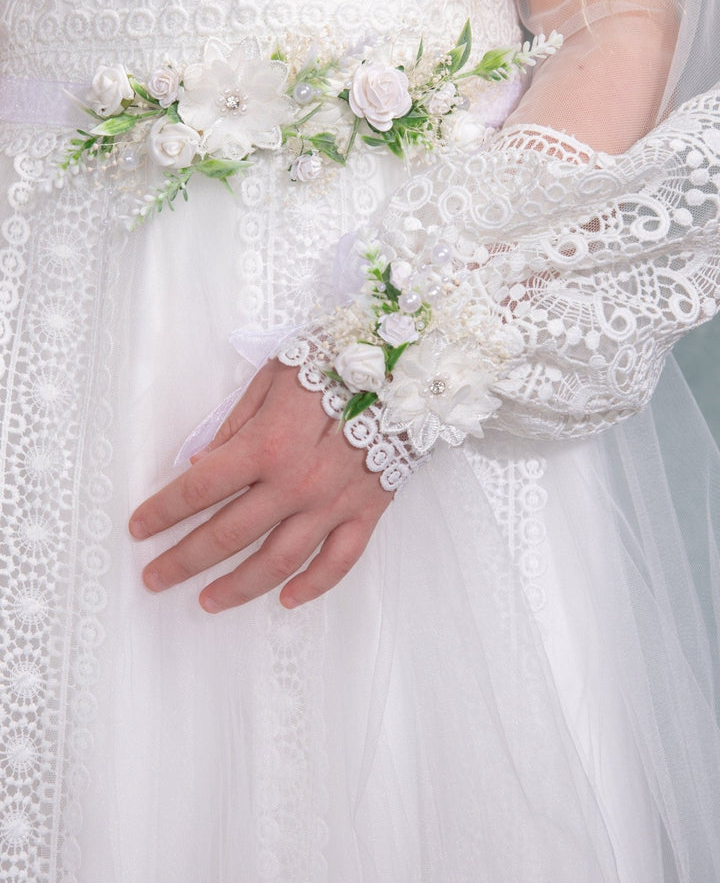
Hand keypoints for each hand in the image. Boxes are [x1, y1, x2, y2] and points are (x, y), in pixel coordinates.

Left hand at [129, 359, 393, 611]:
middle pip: (227, 534)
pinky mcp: (368, 511)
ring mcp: (334, 502)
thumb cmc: (334, 361)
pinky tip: (287, 600)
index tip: (139, 529)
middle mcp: (295, 482)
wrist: (409, 366)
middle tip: (154, 578)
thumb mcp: (274, 376)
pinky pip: (339, 561)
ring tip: (208, 601)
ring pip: (279, 561)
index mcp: (266, 443)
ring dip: (238, 586)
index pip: (199, 488)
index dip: (163, 511)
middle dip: (183, 560)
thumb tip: (199, 466)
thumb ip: (235, 424)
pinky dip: (313, 586)